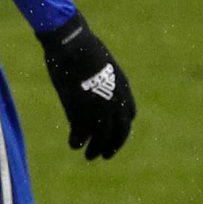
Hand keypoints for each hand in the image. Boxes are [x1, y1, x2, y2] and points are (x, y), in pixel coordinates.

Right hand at [38, 11, 135, 160]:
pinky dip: (77, 141)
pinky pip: (81, 134)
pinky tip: (73, 145)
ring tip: (89, 157)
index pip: (129, 115)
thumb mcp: (100, 64)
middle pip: (120, 132)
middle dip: (113, 145)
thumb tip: (93, 81)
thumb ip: (101, 79)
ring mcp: (99, 109)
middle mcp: (116, 103)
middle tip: (105, 155)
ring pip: (102, 138)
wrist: (72, 46)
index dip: (121, 127)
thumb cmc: (82, 48)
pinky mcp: (81, 112)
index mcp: (123, 89)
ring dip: (96, 149)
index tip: (113, 133)